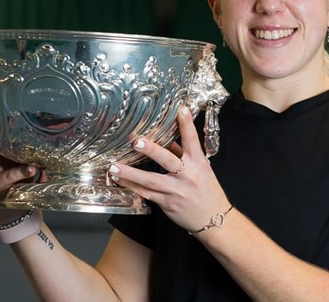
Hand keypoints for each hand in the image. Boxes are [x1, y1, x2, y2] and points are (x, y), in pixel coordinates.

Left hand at [108, 106, 229, 232]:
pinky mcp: (167, 203)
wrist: (213, 219)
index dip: (187, 124)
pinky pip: (145, 194)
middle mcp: (187, 176)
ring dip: (131, 173)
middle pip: (168, 160)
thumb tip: (167, 137)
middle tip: (136, 141)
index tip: (181, 109)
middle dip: (152, 150)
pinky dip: (131, 186)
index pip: (192, 140)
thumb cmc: (207, 191)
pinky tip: (119, 179)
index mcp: (198, 163)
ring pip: (151, 180)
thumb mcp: (201, 168)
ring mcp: (176, 191)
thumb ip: (183, 153)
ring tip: (114, 165)